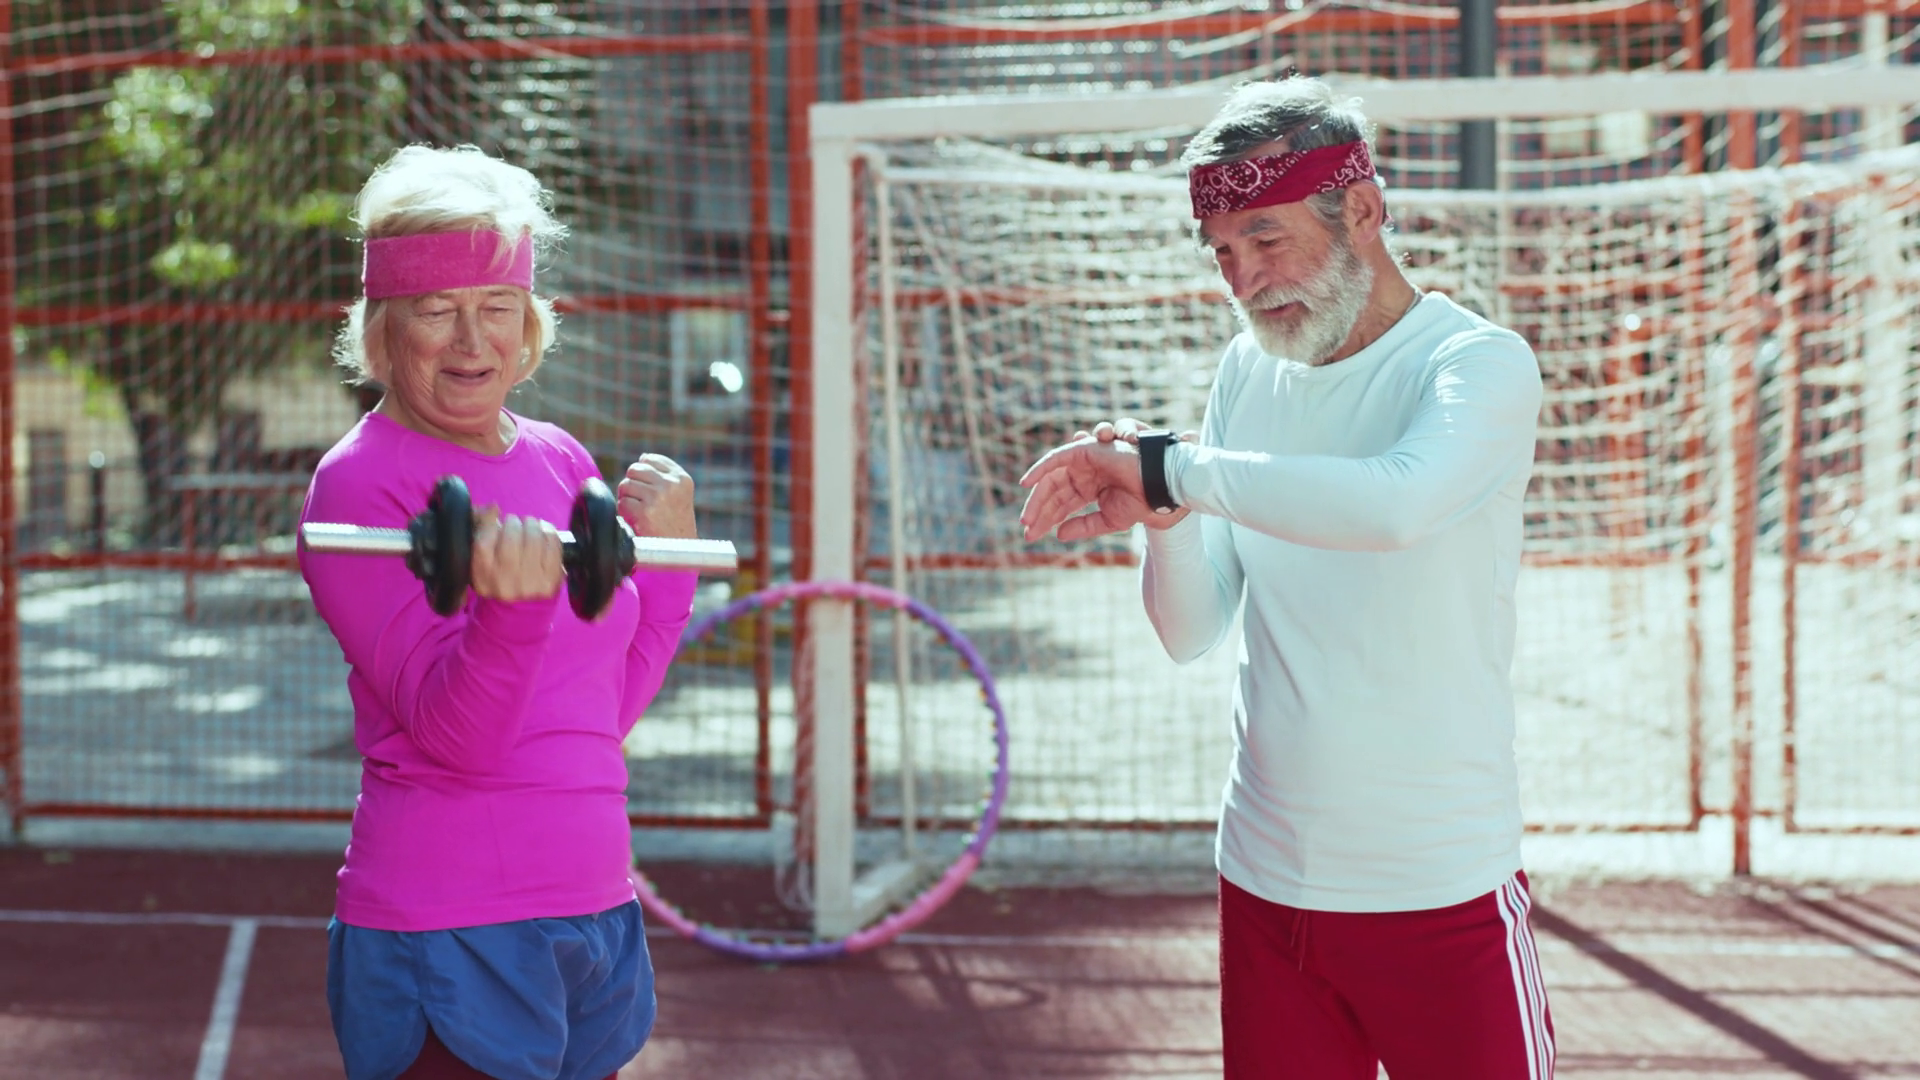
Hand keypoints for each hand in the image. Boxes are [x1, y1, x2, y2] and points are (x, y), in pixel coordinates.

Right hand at [470, 506, 563, 602]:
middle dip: (514, 522)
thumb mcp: (481, 560)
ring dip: (532, 524)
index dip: (490, 522)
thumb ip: (480, 531)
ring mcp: (530, 582)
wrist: (519, 610)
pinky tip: (543, 535)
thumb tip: (492, 507)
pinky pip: (552, 543)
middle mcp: (504, 581)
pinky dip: (548, 533)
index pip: (484, 538)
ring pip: (533, 535)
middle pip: (511, 534)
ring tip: (529, 528)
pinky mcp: (551, 580)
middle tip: (515, 525)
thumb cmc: (497, 577)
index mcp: (482, 575)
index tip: (496, 519)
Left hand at [618, 454, 697, 539]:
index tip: (650, 490)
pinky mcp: (644, 512)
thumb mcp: (680, 495)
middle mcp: (671, 485)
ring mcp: (658, 497)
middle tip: (642, 502)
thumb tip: (643, 457)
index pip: (650, 459)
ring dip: (628, 499)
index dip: (643, 474)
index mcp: (682, 479)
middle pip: (634, 470)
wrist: (680, 553)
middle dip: (633, 485)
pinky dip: (625, 513)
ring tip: (642, 512)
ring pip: (625, 485)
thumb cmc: (676, 524)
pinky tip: (638, 521)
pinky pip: (622, 503)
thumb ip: (663, 475)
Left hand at [1017, 436, 1154, 542]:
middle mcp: (1083, 474)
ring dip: (1037, 498)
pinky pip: (1056, 458)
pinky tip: (1025, 484)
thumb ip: (1083, 526)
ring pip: (1051, 478)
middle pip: (1053, 493)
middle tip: (1027, 531)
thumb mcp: (1107, 520)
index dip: (1046, 520)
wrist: (1156, 486)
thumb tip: (1059, 534)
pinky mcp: (1084, 451)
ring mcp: (1083, 462)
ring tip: (1027, 519)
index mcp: (1089, 489)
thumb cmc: (1139, 501)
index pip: (1061, 505)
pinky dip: (1039, 468)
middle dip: (1039, 512)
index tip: (1031, 536)